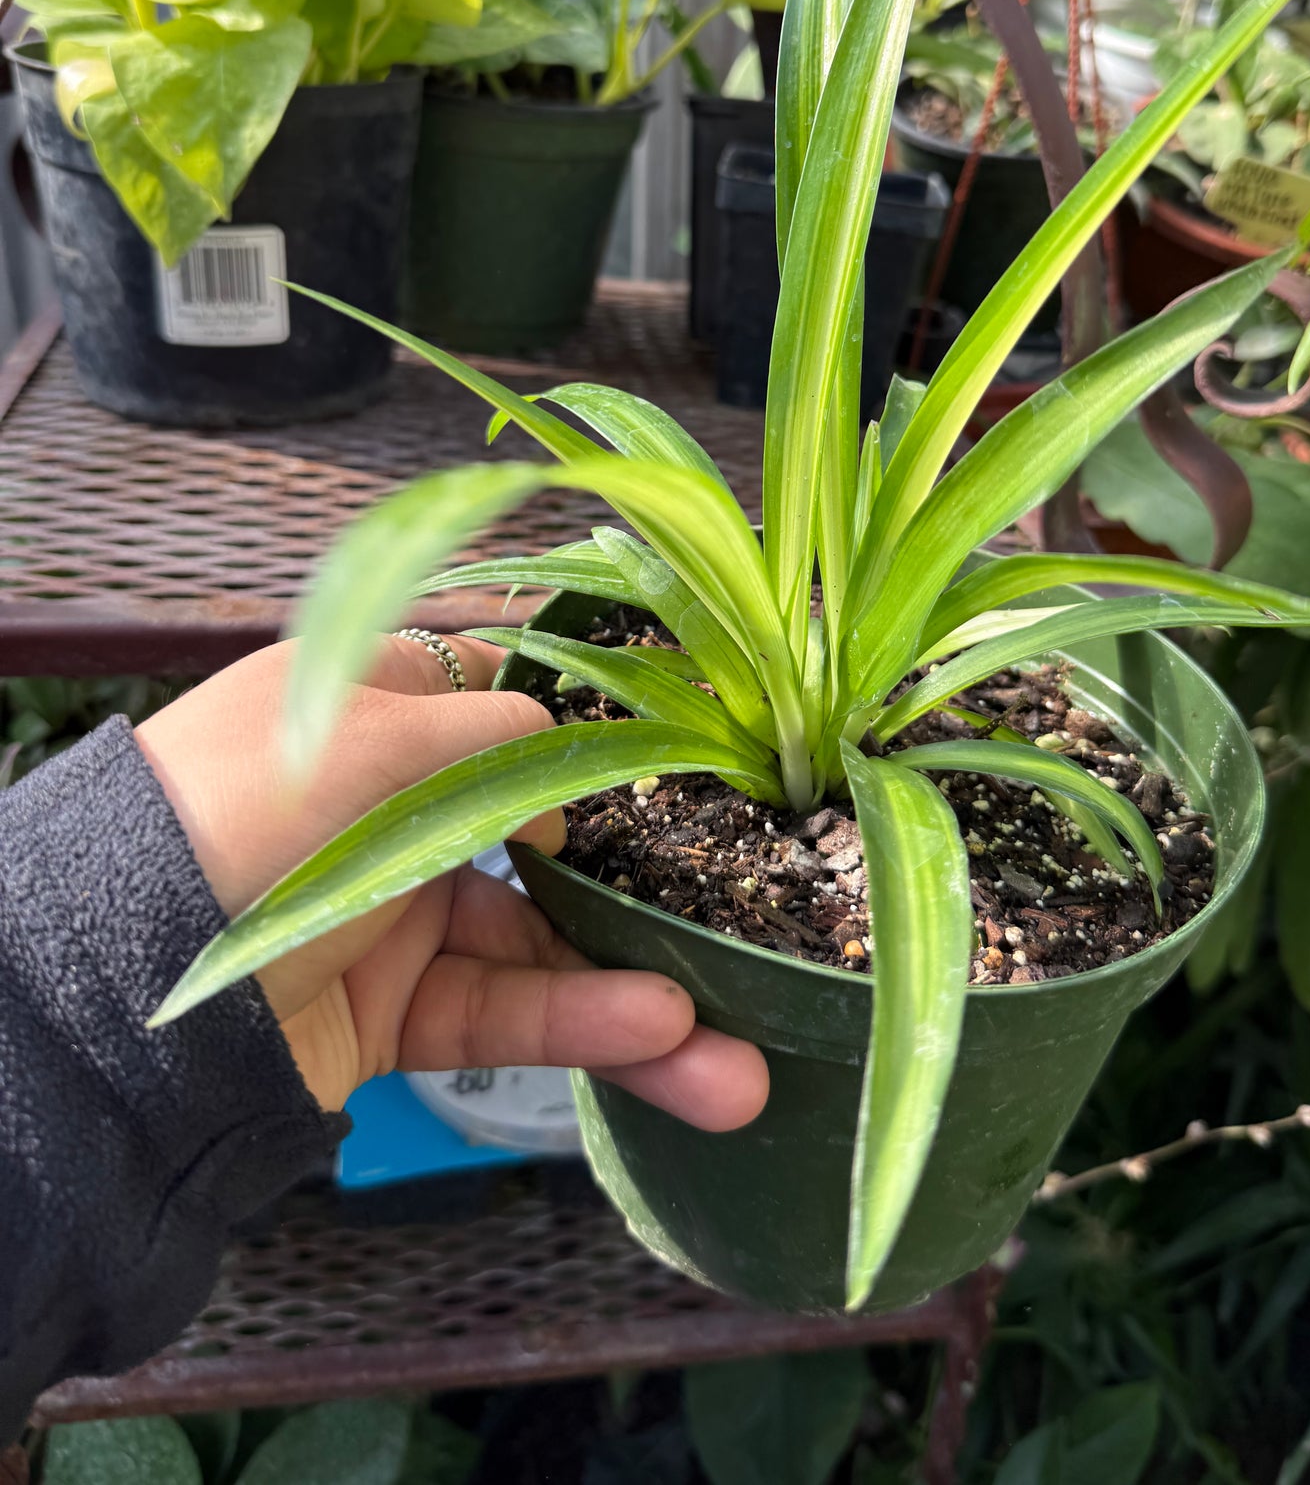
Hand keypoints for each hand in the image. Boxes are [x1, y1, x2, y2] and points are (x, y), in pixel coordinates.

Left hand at [135, 635, 767, 1126]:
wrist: (112, 993)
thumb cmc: (244, 819)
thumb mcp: (382, 740)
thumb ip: (506, 734)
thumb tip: (583, 764)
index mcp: (385, 705)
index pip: (520, 692)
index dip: (615, 719)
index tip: (714, 747)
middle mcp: (399, 801)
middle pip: (556, 830)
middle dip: (656, 884)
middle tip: (758, 917)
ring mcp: (399, 906)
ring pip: (546, 940)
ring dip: (643, 992)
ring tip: (740, 1055)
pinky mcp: (393, 1008)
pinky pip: (504, 1010)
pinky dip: (580, 1025)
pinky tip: (663, 1043)